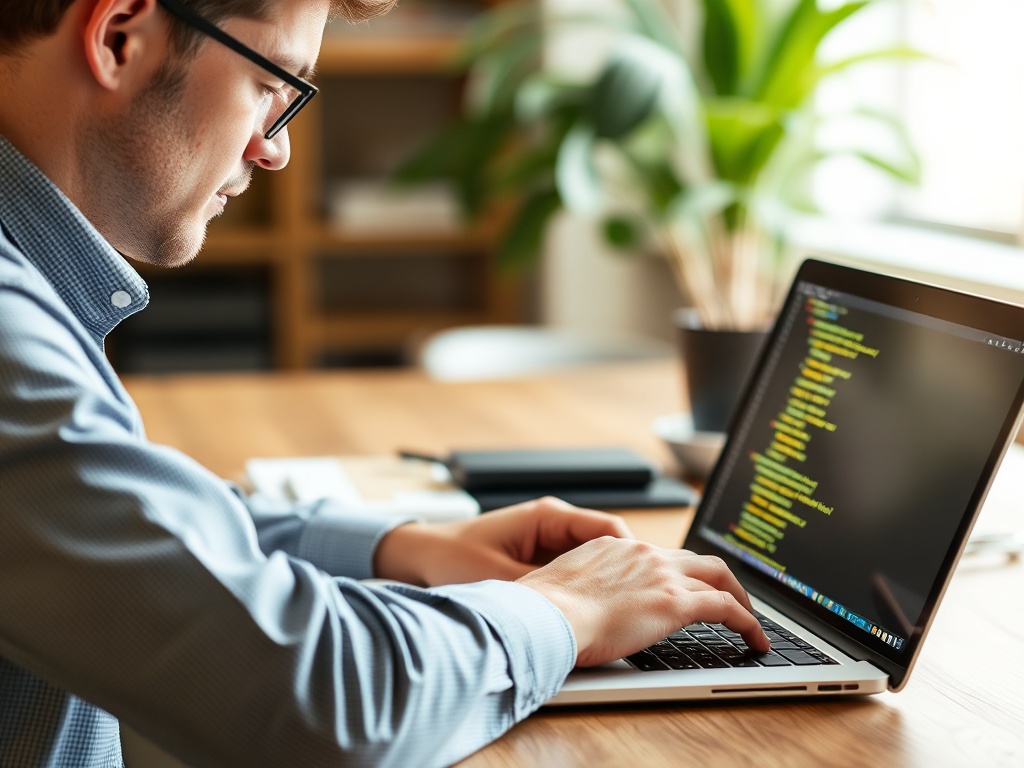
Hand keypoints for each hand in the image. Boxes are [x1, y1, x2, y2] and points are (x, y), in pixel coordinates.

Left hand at [373, 497, 632, 586]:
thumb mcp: (500, 578)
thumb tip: (576, 607)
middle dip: (621, 571)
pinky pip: (571, 571)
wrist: (416, 556)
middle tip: (637, 601)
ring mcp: (544, 541)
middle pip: (604, 545)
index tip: (644, 581)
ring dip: (601, 582)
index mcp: (547, 516)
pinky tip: (583, 611)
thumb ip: (541, 589)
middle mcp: (550, 524)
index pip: (608, 528)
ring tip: (616, 609)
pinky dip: (580, 588)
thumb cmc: (451, 557)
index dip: (631, 555)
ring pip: (590, 560)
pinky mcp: (534, 559)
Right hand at [517, 537, 770, 665]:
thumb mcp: (559, 588)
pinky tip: (755, 639)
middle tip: (728, 598)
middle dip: (718, 578)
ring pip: (718, 576)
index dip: (677, 571)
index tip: (683, 584)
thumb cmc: (542, 609)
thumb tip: (568, 608)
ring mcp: (661, 574)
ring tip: (749, 620)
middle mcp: (642, 553)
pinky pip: (726, 608)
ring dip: (738, 598)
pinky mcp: (676, 602)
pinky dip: (747, 622)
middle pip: (696, 558)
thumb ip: (576, 590)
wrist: (547, 613)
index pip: (658, 554)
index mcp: (613, 546)